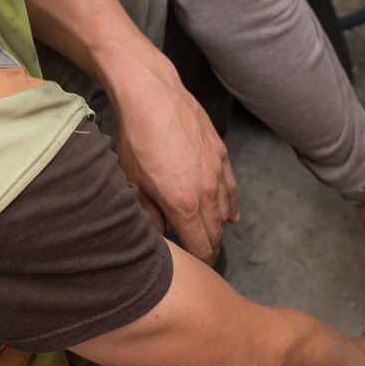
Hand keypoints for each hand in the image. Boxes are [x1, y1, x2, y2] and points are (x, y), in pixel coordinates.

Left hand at [109, 51, 238, 263]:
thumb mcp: (133, 183)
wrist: (151, 93)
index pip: (201, 246)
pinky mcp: (221, 151)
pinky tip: (231, 214)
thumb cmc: (136, 137)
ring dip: (219, 227)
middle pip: (216, 231)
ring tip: (211, 239)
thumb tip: (157, 235)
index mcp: (184, 203)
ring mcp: (217, 169)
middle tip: (200, 259)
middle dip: (210, 248)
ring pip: (226, 209)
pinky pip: (232, 186)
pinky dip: (231, 203)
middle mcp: (207, 189)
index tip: (195, 272)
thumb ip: (149, 216)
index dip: (200, 262)